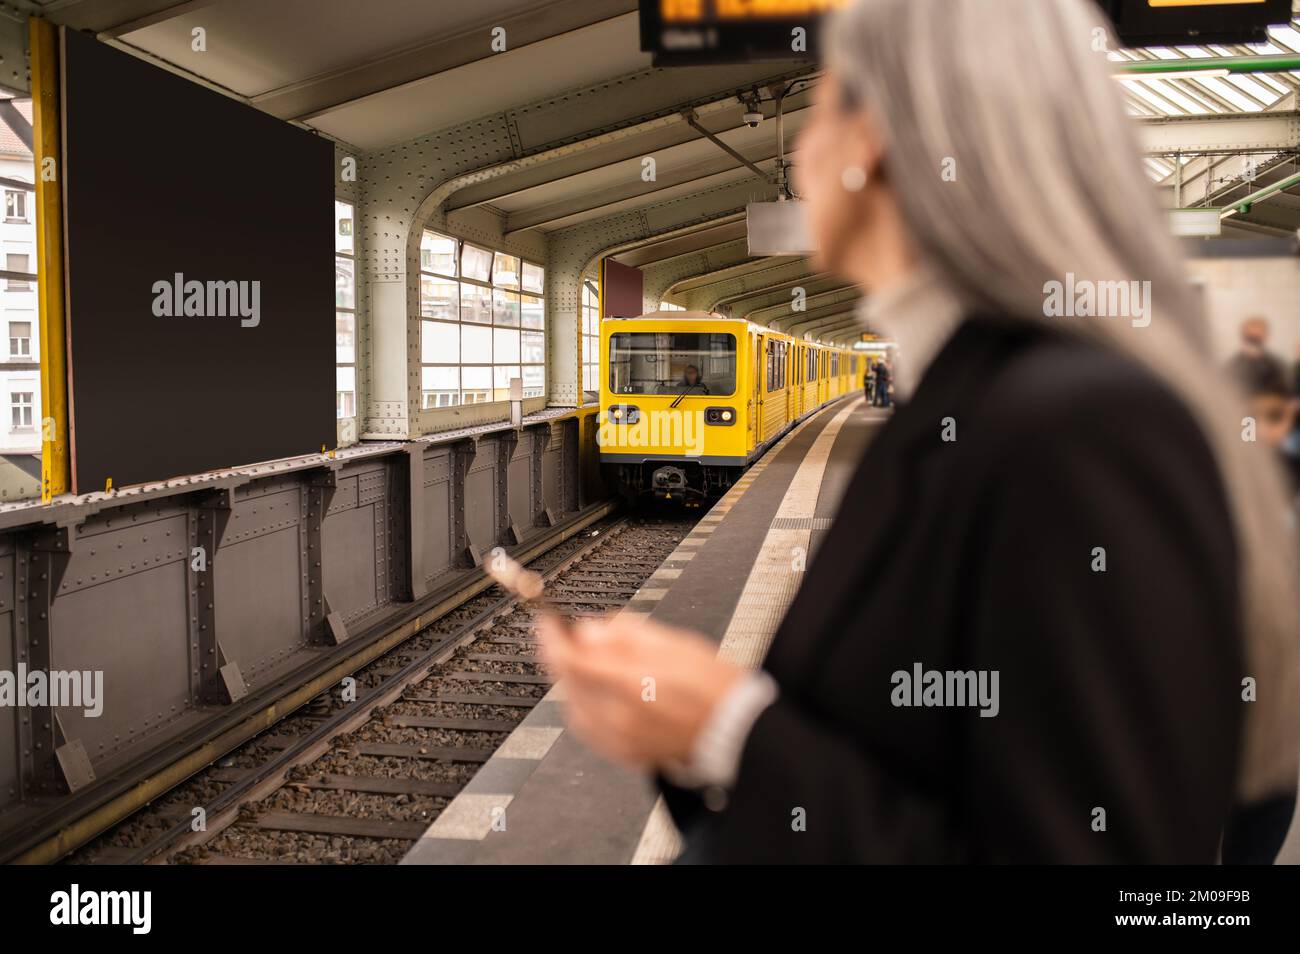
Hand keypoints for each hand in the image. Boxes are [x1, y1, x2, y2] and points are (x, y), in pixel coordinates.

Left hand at [538, 613, 744, 770]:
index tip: (547, 621)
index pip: (569, 658)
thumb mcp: (674, 642)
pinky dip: (584, 706)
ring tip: (591, 664)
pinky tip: (599, 693)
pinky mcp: (624, 754)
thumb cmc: (713, 685)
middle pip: (566, 682)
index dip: (551, 636)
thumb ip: (626, 634)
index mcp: (631, 682)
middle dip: (562, 655)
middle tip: (571, 636)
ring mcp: (620, 739)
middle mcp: (619, 715)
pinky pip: (587, 729)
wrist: (736, 729)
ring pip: (573, 706)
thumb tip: (590, 630)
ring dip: (572, 681)